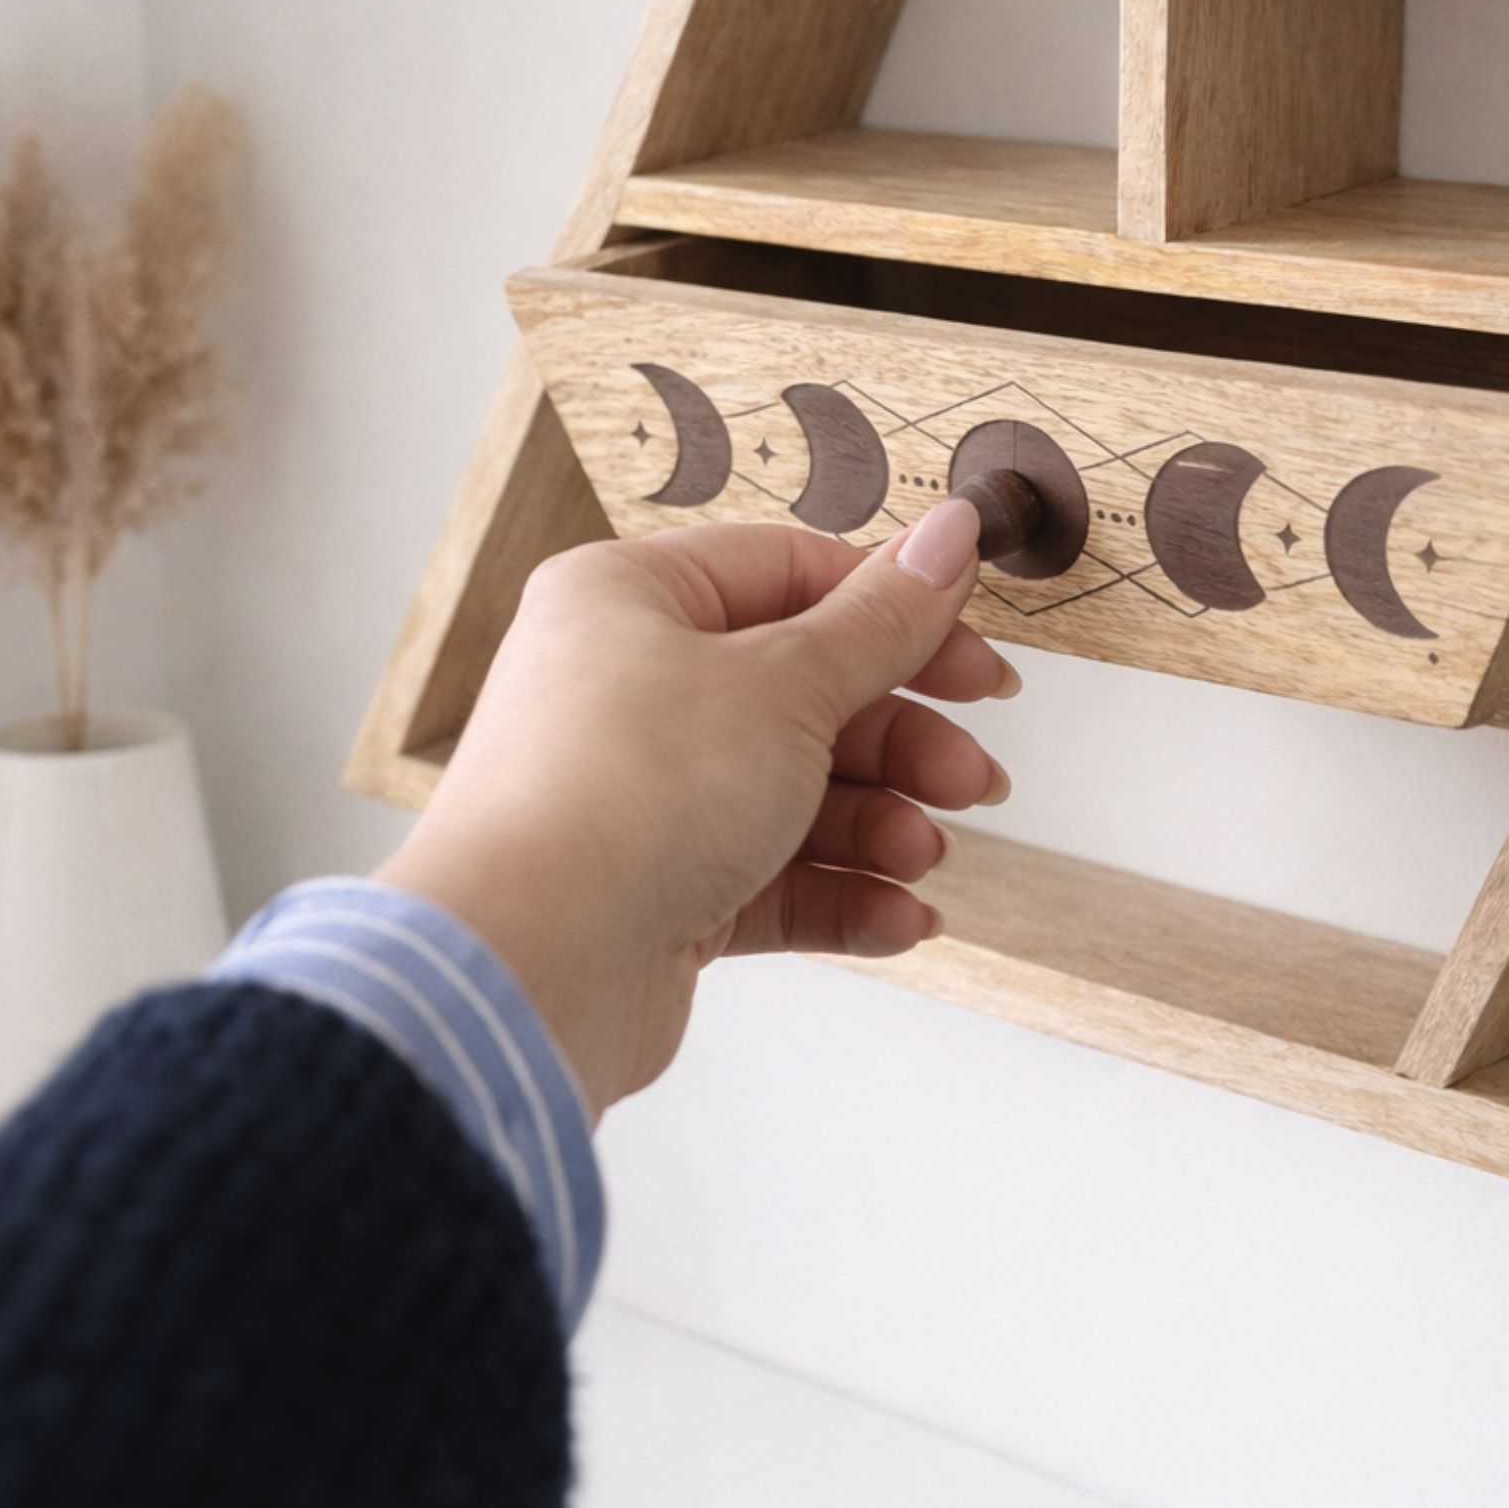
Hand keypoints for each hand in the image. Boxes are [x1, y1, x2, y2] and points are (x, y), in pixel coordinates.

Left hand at [373, 498, 1016, 1116]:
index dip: (896, 616)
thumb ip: (880, 622)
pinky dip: (842, 895)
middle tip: (971, 779)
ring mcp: (639, 795)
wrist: (529, 969)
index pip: (790, 576)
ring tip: (922, 857)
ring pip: (793, 793)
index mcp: (630, 600)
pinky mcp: (655, 891)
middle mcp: (626, 690)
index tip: (979, 664)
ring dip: (878, 827)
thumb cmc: (620, 799)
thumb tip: (948, 537)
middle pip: (802, 692)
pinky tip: (901, 918)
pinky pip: (770, 878)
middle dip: (900, 743)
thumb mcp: (785, 684)